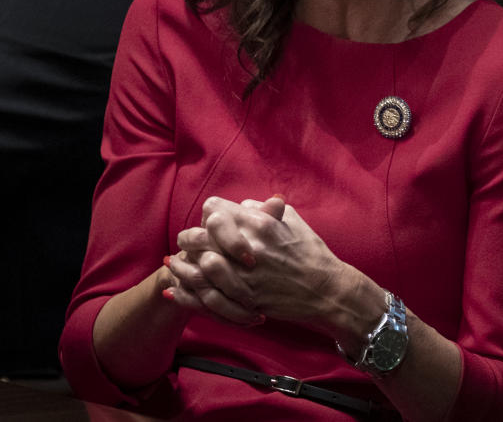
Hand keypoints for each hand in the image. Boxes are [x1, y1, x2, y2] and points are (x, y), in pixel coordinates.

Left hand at [173, 195, 360, 337]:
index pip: (214, 209)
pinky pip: (204, 296)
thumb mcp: (293, 222)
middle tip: (186, 246)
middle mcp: (248, 245)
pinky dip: (186, 294)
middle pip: (197, 236)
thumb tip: (242, 205)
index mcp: (260, 222)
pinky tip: (176, 291)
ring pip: (195, 267)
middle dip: (188, 240)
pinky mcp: (243, 298)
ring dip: (182, 267)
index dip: (206, 216)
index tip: (207, 224)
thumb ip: (266, 209)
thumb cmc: (311, 253)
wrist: (326, 289)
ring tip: (175, 267)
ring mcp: (244, 274)